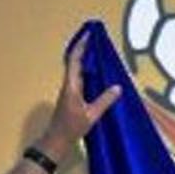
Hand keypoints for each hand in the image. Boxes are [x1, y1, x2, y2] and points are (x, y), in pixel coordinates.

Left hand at [32, 32, 121, 161]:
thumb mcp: (91, 115)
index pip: (75, 60)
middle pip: (75, 61)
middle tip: (96, 38)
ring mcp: (69, 90)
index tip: (89, 34)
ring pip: (77, 69)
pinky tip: (97, 71)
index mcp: (71, 86)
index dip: (82, 46)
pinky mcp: (71, 96)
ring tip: (98, 50)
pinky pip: (79, 77)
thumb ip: (104, 101)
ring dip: (86, 58)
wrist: (56, 139)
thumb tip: (118, 88)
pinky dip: (87, 70)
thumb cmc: (71, 128)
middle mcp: (68, 85)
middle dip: (85, 48)